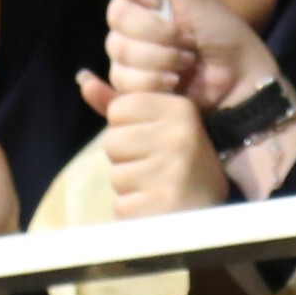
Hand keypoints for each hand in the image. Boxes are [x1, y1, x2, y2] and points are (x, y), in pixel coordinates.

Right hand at [91, 0, 278, 113]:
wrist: (237, 79)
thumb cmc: (222, 34)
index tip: (155, 0)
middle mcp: (131, 17)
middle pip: (116, 14)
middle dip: (158, 31)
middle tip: (188, 39)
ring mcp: (128, 50)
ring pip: (119, 50)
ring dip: (161, 58)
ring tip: (188, 62)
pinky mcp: (130, 82)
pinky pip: (122, 79)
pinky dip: (152, 81)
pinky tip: (173, 81)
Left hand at [103, 83, 228, 220]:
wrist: (212, 215)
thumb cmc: (179, 165)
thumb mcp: (157, 125)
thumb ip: (118, 103)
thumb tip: (83, 79)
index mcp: (180, 109)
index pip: (119, 109)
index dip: (128, 129)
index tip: (154, 141)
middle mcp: (179, 135)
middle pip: (113, 141)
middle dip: (126, 159)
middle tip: (155, 169)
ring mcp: (172, 170)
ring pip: (116, 175)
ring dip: (130, 187)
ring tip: (157, 188)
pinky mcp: (163, 204)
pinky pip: (122, 205)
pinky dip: (134, 212)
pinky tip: (156, 208)